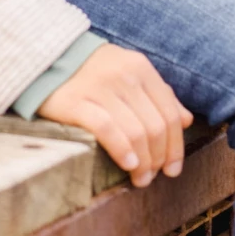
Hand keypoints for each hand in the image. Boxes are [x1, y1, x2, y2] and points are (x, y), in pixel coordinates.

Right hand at [38, 43, 192, 187]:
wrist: (47, 57)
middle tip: (150, 178)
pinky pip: (106, 128)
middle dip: (158, 159)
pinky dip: (121, 149)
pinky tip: (126, 163)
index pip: (169, 114)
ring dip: (142, 162)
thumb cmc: (93, 71)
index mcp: (141, 68)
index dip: (175, 146)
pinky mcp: (75, 101)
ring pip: (135, 131)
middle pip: (154, 127)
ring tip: (138, 178)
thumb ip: (159, 94)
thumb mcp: (130, 73)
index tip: (172, 169)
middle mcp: (123, 75)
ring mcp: (99, 87)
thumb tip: (187, 120)